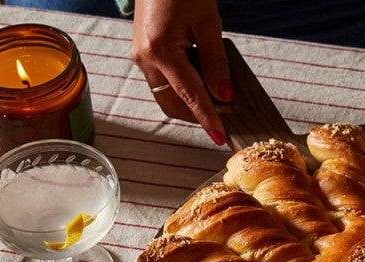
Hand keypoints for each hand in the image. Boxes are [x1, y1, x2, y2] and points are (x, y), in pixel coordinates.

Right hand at [131, 0, 232, 144]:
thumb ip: (216, 61)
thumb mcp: (208, 22)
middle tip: (223, 119)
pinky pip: (162, 81)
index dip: (207, 118)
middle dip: (196, 115)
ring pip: (165, 95)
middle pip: (172, 103)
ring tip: (215, 101)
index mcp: (160, 49)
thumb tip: (224, 95)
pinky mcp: (142, 53)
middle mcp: (145, 57)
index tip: (220, 136)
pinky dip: (181, 89)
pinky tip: (201, 83)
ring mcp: (140, 56)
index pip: (189, 95)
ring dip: (188, 103)